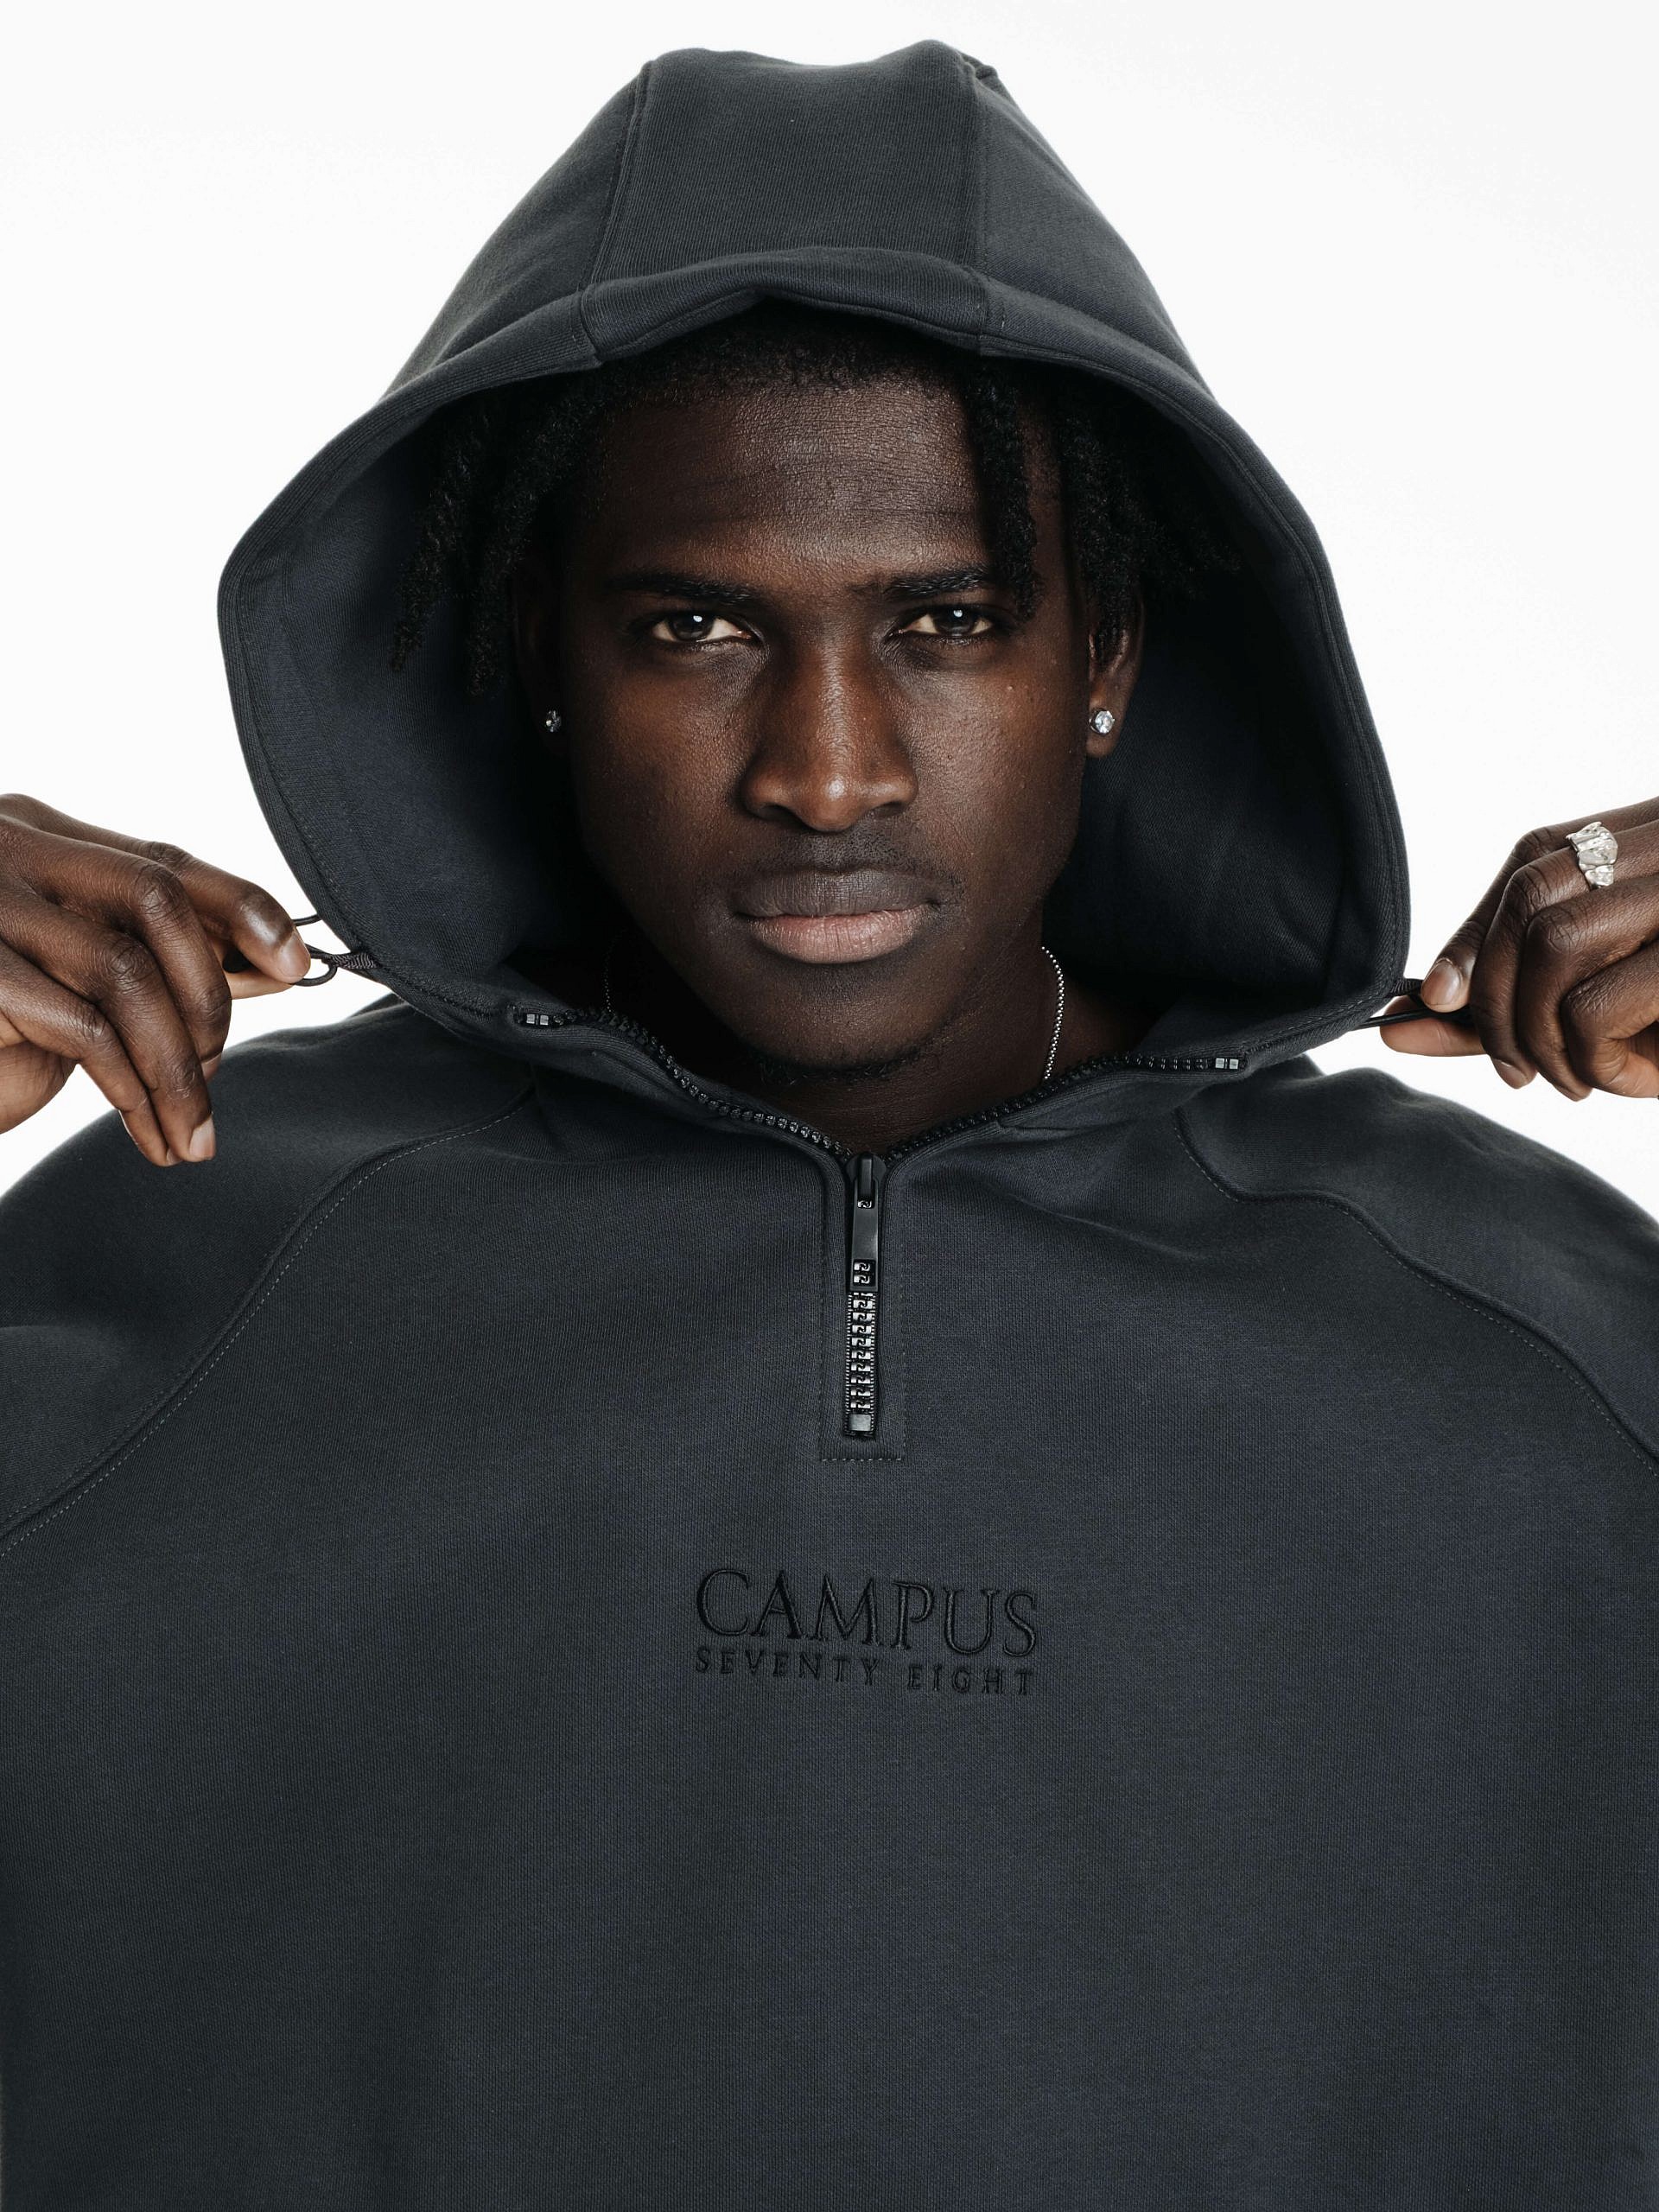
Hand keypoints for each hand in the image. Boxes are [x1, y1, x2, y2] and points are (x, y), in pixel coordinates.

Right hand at [0, 793, 310, 1161]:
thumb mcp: (87, 990)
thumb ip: (167, 965)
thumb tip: (275, 964)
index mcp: (40, 840)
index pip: (163, 858)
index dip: (241, 906)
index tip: (295, 962)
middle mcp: (6, 852)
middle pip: (154, 896)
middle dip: (209, 989)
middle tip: (215, 1071)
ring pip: (124, 969)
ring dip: (178, 1062)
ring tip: (191, 1131)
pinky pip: (82, 1027)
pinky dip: (134, 1088)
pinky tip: (149, 1134)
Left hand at [1382, 801, 1658, 1097]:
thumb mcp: (1606, 999)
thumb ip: (1512, 1001)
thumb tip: (1401, 1020)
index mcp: (1657, 840)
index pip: (1532, 860)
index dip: (1470, 936)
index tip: (1427, 1003)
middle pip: (1531, 898)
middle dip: (1494, 994)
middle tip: (1514, 1069)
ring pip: (1557, 944)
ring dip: (1540, 1033)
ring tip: (1574, 1078)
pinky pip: (1601, 1004)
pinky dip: (1589, 1057)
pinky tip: (1619, 1078)